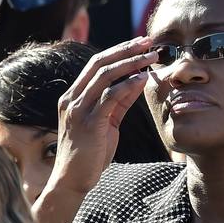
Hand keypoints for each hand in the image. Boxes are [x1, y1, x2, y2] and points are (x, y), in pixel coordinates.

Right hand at [46, 38, 157, 196]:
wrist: (72, 181)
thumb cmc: (90, 153)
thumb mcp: (107, 121)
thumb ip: (120, 101)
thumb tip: (139, 79)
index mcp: (74, 96)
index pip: (96, 63)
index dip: (119, 50)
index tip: (141, 43)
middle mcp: (72, 99)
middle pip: (99, 63)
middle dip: (126, 49)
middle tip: (149, 41)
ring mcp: (78, 110)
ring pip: (104, 76)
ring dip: (131, 63)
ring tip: (152, 56)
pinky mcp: (88, 123)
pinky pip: (109, 97)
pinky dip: (128, 84)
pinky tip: (143, 78)